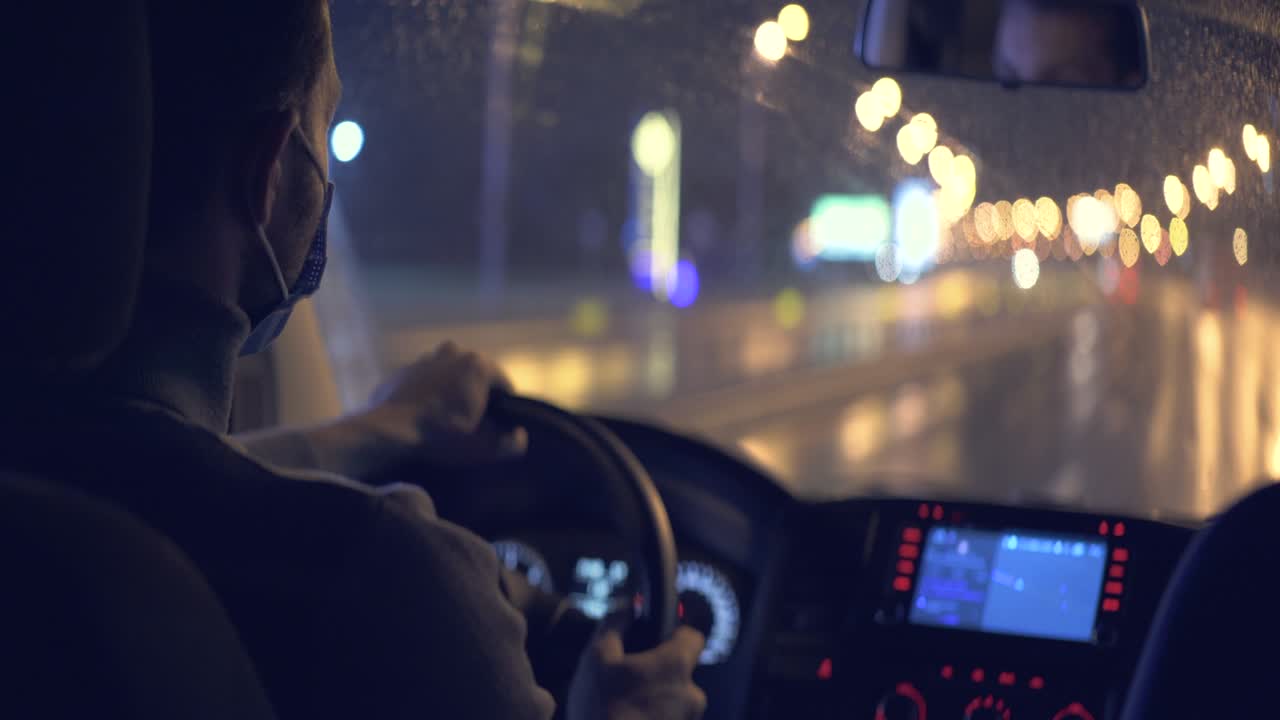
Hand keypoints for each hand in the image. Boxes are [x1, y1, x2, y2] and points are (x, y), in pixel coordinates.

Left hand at [347, 342, 527, 469]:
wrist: (387, 434)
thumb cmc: (441, 437)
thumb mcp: (484, 448)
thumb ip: (513, 443)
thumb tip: (518, 435)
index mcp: (478, 365)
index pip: (505, 385)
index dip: (505, 408)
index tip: (496, 427)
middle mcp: (454, 352)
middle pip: (476, 376)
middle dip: (476, 396)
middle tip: (471, 424)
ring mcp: (425, 359)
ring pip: (449, 375)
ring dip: (451, 392)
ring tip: (445, 420)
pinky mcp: (402, 370)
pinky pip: (424, 381)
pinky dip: (427, 394)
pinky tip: (423, 417)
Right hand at [566, 626, 707, 719]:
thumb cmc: (603, 710)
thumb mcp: (596, 659)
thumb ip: (614, 625)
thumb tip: (626, 608)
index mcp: (677, 665)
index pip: (693, 636)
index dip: (676, 633)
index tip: (656, 637)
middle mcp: (692, 695)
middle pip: (681, 673)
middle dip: (659, 673)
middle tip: (628, 679)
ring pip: (675, 701)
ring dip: (656, 700)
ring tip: (623, 707)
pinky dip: (653, 719)